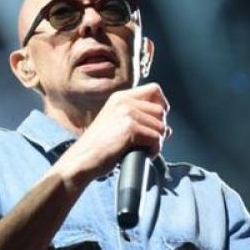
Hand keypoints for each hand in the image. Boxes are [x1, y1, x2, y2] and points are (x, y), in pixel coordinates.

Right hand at [53, 83, 169, 189]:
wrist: (82, 159)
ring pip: (161, 126)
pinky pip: (156, 138)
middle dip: (159, 128)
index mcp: (120, 97)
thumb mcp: (116, 123)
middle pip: (160, 110)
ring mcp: (127, 113)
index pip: (154, 89)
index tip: (158, 120)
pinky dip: (154, 150)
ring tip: (144, 149)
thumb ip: (138, 119)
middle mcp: (123, 101)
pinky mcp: (130, 129)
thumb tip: (167, 129)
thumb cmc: (98, 147)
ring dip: (157, 141)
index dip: (162, 104)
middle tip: (148, 141)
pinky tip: (143, 154)